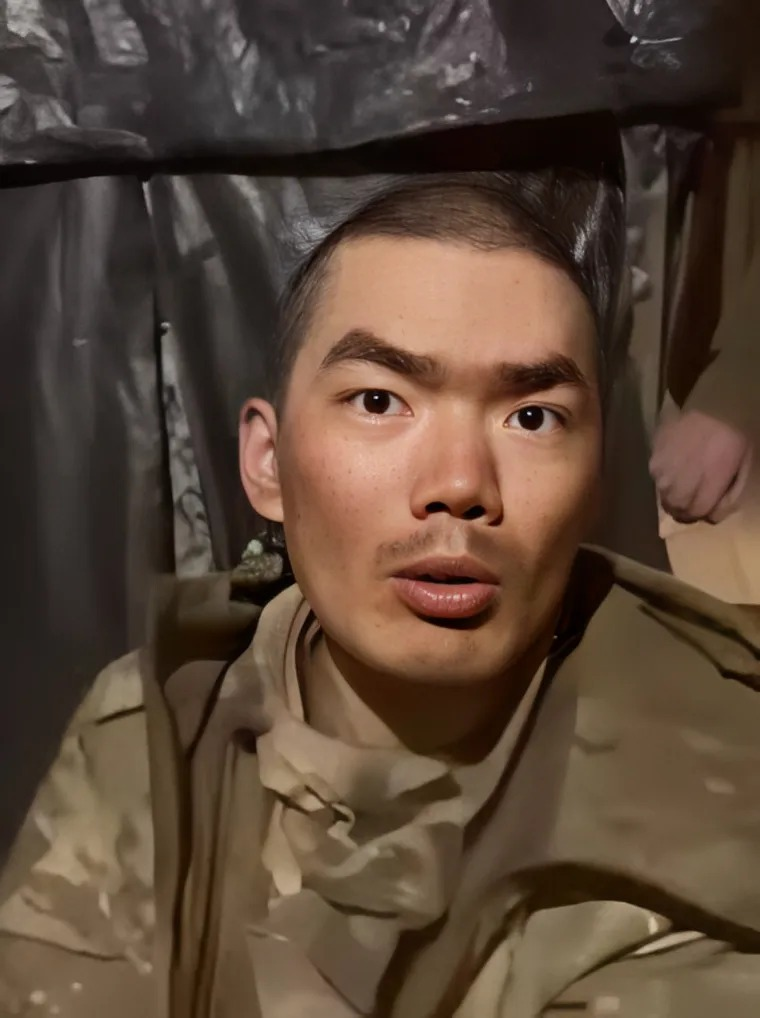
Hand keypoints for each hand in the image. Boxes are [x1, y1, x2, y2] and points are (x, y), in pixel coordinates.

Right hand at [649, 410, 752, 524]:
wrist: (713, 406)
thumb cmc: (733, 438)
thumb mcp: (742, 471)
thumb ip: (728, 498)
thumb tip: (711, 517)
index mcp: (705, 489)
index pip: (694, 515)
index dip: (700, 515)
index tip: (705, 508)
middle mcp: (678, 485)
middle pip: (675, 509)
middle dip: (684, 508)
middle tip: (693, 497)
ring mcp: (662, 472)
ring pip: (664, 495)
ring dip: (673, 493)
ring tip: (684, 478)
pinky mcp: (652, 458)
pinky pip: (657, 476)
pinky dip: (665, 476)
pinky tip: (676, 463)